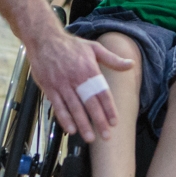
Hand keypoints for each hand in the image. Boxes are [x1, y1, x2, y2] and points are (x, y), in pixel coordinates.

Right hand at [25, 28, 133, 142]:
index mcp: (89, 69)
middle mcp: (76, 78)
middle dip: (99, 121)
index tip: (115, 122)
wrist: (44, 39)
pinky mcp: (49, 87)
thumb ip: (112, 59)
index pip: (102, 92)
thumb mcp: (94, 48)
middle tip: (106, 136)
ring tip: (90, 137)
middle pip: (89, 103)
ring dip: (82, 124)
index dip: (109, 108)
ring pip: (74, 107)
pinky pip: (58, 106)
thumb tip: (131, 64)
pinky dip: (64, 118)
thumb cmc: (70, 45)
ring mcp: (61, 83)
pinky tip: (71, 129)